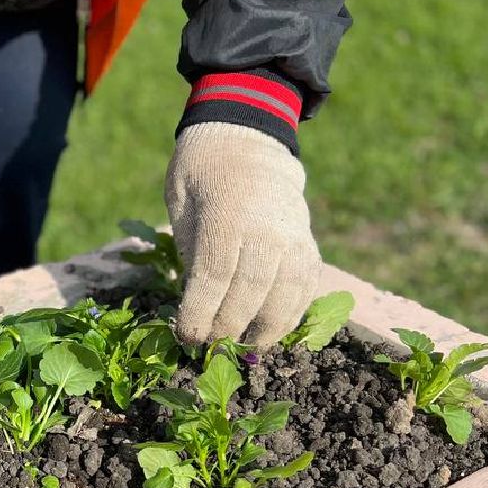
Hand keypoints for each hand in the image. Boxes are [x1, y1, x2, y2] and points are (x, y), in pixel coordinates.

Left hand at [164, 122, 320, 345]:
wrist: (245, 139)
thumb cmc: (200, 176)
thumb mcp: (180, 205)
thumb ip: (190, 251)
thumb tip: (194, 305)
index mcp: (226, 216)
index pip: (214, 278)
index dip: (200, 314)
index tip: (188, 337)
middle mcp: (266, 227)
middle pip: (250, 292)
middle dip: (229, 327)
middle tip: (211, 347)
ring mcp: (294, 234)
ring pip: (285, 294)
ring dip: (266, 328)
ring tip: (246, 347)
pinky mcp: (308, 241)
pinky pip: (305, 284)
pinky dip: (293, 311)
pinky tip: (274, 329)